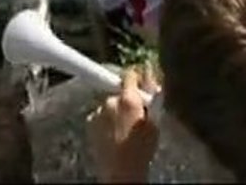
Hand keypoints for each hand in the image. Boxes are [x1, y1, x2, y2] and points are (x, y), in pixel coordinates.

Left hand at [86, 67, 159, 183]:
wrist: (121, 171)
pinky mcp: (90, 122)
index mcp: (129, 99)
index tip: (137, 83)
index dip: (135, 78)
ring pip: (109, 104)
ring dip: (115, 110)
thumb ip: (153, 100)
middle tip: (135, 114)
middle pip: (118, 91)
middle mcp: (111, 101)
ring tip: (124, 129)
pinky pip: (100, 115)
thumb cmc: (141, 150)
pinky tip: (114, 134)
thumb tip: (151, 82)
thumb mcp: (155, 123)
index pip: (129, 75)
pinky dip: (106, 120)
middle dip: (126, 99)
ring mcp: (98, 111)